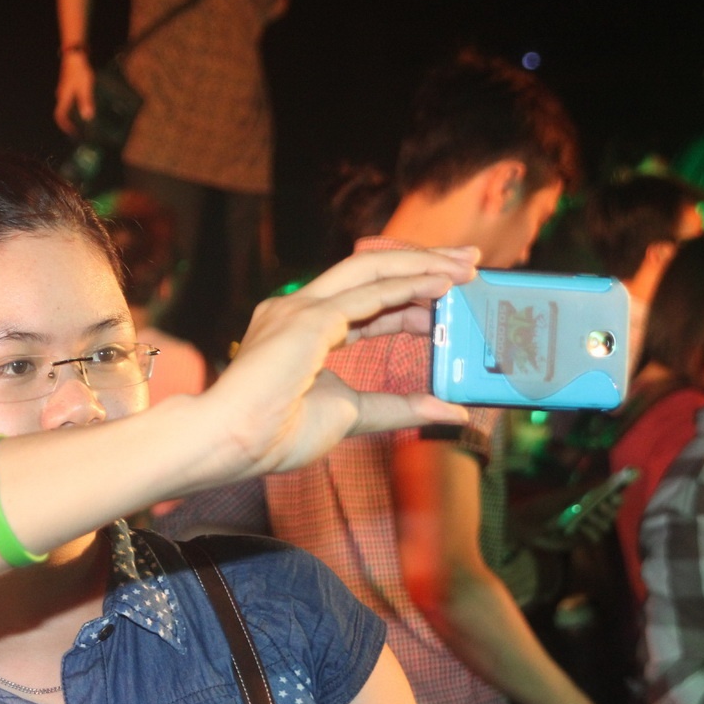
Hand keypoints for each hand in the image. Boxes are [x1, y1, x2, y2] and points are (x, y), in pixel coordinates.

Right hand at [54, 54, 95, 135]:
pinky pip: (72, 96)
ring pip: (68, 103)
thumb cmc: (79, 70)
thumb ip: (86, 102)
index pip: (60, 116)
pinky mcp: (70, 82)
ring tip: (87, 114)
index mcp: (64, 97)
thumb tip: (87, 117)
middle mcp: (62, 94)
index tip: (73, 133)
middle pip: (64, 111)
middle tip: (82, 125)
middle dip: (72, 120)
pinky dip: (78, 102)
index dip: (65, 126)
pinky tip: (88, 100)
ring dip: (75, 110)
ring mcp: (65, 88)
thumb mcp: (84, 87)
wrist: (75, 53)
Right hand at [188, 247, 477, 484]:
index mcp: (303, 331)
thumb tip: (451, 410)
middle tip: (471, 262)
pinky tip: (441, 286)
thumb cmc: (275, 434)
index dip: (410, 296)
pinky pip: (369, 294)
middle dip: (423, 261)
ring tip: (467, 266)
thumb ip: (400, 407)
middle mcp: (299, 311)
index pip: (367, 302)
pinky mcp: (309, 318)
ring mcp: (300, 309)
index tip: (449, 297)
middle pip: (371, 270)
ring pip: (371, 269)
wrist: (232, 442)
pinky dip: (408, 285)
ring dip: (422, 264)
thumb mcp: (354, 415)